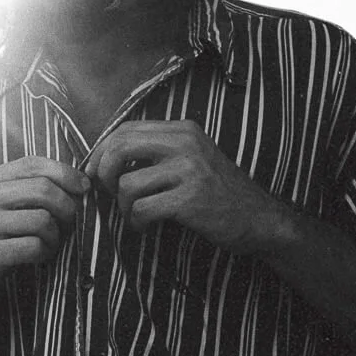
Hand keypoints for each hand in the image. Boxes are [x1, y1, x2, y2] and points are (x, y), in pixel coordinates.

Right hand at [0, 156, 89, 313]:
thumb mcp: (2, 208)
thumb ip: (28, 190)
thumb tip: (79, 183)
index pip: (32, 164)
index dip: (65, 173)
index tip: (84, 188)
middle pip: (42, 189)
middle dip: (67, 207)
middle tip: (69, 224)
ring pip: (42, 219)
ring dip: (56, 235)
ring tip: (49, 244)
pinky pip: (34, 246)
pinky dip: (45, 253)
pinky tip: (39, 257)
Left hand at [87, 121, 291, 254]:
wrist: (259, 218)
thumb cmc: (219, 192)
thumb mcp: (193, 158)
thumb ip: (159, 151)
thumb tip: (107, 158)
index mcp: (183, 130)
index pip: (125, 129)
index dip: (102, 151)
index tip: (96, 172)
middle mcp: (186, 144)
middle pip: (120, 148)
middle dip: (103, 174)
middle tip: (108, 193)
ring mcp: (189, 171)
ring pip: (127, 184)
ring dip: (123, 206)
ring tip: (135, 215)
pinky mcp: (190, 199)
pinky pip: (142, 208)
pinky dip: (136, 221)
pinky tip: (145, 226)